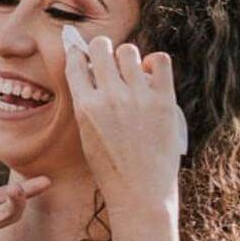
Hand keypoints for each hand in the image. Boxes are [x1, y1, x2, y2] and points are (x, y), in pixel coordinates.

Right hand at [63, 37, 179, 215]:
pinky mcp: (163, 101)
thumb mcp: (88, 136)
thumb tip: (92, 75)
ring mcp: (137, 97)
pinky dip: (155, 63)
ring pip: (129, 51)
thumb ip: (88, 105)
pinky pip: (161, 61)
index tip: (84, 54)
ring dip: (129, 58)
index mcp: (85, 107)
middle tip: (108, 58)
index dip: (79, 53)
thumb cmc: (112, 169)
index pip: (76, 62)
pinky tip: (152, 74)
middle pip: (101, 47)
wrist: (140, 193)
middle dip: (102, 48)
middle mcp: (109, 97)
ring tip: (133, 72)